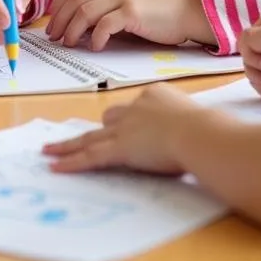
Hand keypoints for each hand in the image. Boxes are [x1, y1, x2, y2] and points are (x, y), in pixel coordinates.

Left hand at [43, 85, 195, 173]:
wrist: (200, 134)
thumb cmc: (209, 129)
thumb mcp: (199, 118)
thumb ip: (191, 123)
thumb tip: (203, 132)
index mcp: (155, 95)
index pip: (136, 106)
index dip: (132, 119)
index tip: (132, 127)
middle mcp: (136, 107)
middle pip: (110, 118)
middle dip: (101, 131)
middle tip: (84, 138)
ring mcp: (125, 127)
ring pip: (90, 137)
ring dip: (69, 145)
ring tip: (50, 151)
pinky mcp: (119, 148)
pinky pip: (90, 156)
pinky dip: (70, 162)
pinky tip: (55, 166)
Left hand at [46, 0, 206, 49]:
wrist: (189, 9)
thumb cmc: (159, 12)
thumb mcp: (128, 3)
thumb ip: (107, 9)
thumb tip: (82, 29)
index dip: (58, 7)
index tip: (52, 24)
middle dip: (60, 20)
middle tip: (55, 37)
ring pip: (85, 11)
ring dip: (73, 30)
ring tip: (70, 44)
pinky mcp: (133, 12)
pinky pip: (105, 24)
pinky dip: (96, 37)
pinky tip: (96, 47)